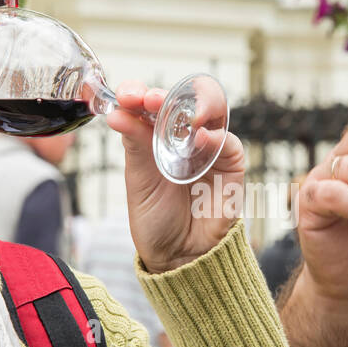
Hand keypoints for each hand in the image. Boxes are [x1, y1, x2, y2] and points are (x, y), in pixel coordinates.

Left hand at [105, 79, 245, 273]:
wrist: (179, 255)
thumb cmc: (156, 219)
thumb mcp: (138, 180)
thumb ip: (134, 144)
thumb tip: (117, 112)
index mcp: (155, 137)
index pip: (151, 103)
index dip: (139, 92)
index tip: (126, 95)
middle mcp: (183, 137)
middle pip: (181, 100)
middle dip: (164, 94)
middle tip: (148, 99)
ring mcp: (208, 148)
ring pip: (209, 111)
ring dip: (193, 105)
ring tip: (172, 111)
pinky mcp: (230, 164)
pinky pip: (227, 142)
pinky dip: (214, 137)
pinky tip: (198, 139)